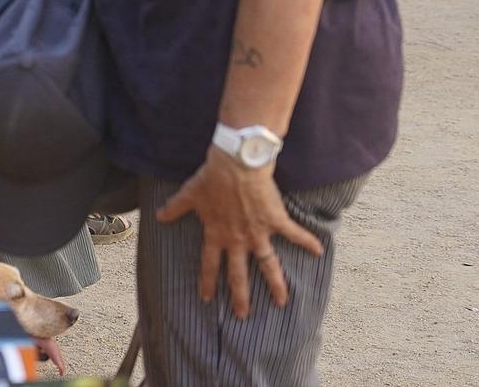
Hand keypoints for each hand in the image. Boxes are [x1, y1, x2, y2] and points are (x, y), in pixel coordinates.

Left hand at [156, 148, 323, 317]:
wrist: (236, 163)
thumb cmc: (212, 177)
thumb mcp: (189, 194)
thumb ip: (175, 208)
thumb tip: (158, 216)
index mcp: (216, 234)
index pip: (209, 264)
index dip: (207, 282)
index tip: (207, 298)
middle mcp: (237, 239)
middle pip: (238, 274)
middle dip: (240, 296)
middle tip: (243, 316)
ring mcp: (257, 232)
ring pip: (268, 265)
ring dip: (275, 285)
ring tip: (282, 302)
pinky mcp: (275, 221)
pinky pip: (295, 234)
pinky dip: (308, 242)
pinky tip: (319, 252)